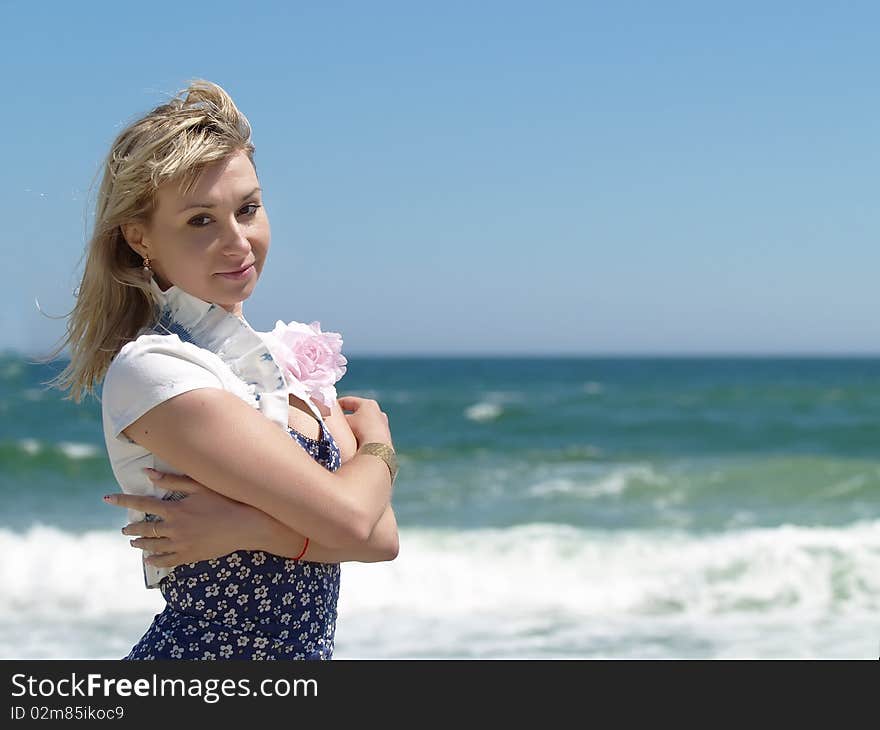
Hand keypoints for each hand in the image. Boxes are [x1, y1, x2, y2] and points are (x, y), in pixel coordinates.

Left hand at [105, 469, 268, 568]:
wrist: (246, 526)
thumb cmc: (225, 501)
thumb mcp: (200, 486)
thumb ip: (172, 480)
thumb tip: (147, 473)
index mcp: (174, 509)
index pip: (141, 503)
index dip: (123, 500)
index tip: (107, 499)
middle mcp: (174, 528)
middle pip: (145, 528)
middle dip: (132, 526)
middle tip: (124, 528)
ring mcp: (181, 544)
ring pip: (153, 546)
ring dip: (140, 543)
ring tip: (133, 541)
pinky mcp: (190, 555)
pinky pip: (167, 560)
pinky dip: (155, 561)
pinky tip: (149, 560)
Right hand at [336, 395, 392, 448]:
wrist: (376, 448)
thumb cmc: (360, 430)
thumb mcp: (345, 422)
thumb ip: (339, 419)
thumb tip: (333, 418)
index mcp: (368, 404)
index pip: (349, 401)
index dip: (338, 404)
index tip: (331, 408)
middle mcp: (378, 411)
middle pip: (359, 411)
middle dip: (349, 415)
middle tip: (338, 421)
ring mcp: (383, 423)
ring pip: (366, 423)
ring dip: (357, 426)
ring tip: (347, 433)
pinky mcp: (386, 435)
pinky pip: (371, 432)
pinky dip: (364, 434)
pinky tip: (357, 441)